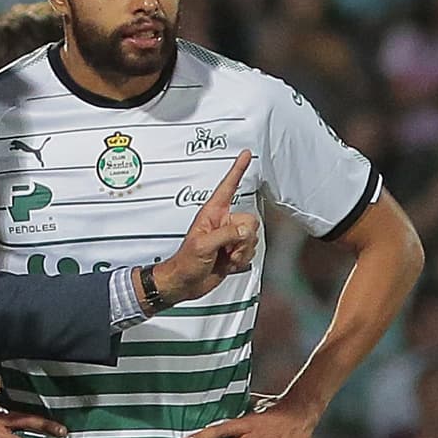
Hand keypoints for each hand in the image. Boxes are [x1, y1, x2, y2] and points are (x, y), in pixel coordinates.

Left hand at [152, 150, 259, 304]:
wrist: (185, 283)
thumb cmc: (186, 262)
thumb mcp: (203, 244)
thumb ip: (226, 235)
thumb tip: (245, 232)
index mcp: (212, 213)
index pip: (228, 186)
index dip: (237, 170)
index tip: (245, 154)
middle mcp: (223, 222)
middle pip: (249, 221)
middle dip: (241, 239)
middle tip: (224, 249)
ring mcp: (230, 237)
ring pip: (252, 238)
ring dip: (240, 251)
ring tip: (223, 257)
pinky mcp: (235, 250)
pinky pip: (250, 251)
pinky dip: (241, 259)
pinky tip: (227, 263)